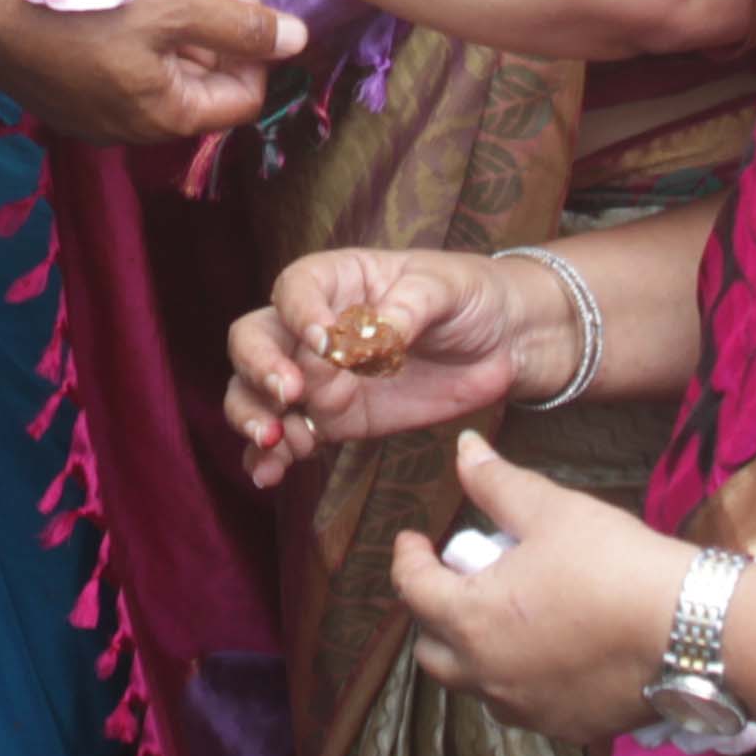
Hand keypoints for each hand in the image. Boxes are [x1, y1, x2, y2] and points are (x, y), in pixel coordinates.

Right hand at [0, 0, 304, 143]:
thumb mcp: (172, 7)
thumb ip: (239, 28)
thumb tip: (299, 41)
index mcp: (162, 118)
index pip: (243, 96)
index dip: (257, 43)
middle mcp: (126, 129)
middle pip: (199, 83)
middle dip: (213, 30)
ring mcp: (88, 111)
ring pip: (157, 70)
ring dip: (172, 24)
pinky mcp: (60, 88)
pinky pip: (116, 64)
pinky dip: (133, 29)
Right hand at [225, 248, 540, 484]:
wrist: (504, 343)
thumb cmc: (469, 296)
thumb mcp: (444, 289)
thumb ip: (405, 311)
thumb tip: (373, 339)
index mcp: (337, 281)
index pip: (295, 290)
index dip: (298, 315)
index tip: (323, 341)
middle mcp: (314, 329)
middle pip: (255, 340)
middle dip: (260, 367)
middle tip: (288, 392)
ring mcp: (320, 378)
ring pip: (257, 393)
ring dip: (252, 415)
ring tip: (274, 437)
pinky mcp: (335, 421)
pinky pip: (291, 439)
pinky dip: (271, 458)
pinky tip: (268, 473)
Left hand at [391, 434, 693, 745]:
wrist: (690, 629)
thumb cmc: (614, 564)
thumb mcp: (552, 511)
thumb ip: (497, 483)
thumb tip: (464, 450)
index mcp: (471, 620)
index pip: (413, 590)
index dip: (408, 558)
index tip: (413, 540)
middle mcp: (486, 675)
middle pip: (431, 650)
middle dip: (434, 614)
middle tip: (460, 580)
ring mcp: (525, 708)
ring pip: (476, 683)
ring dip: (476, 650)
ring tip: (507, 615)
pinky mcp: (565, 727)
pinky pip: (522, 703)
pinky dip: (520, 676)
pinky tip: (549, 650)